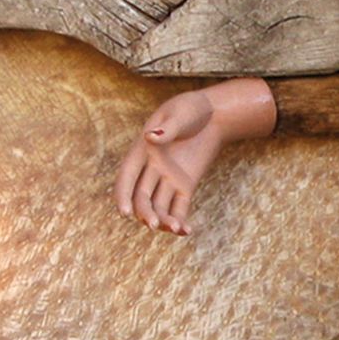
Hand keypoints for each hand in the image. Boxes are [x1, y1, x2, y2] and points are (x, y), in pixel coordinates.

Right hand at [115, 78, 275, 234]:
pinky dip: (180, 219)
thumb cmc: (192, 109)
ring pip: (159, 206)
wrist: (216, 115)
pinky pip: (179, 207)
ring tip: (178, 229)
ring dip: (164, 220)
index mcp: (142, 150)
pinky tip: (186, 231)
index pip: (127, 176)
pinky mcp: (185, 185)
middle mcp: (151, 168)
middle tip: (155, 225)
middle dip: (145, 212)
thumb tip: (151, 137)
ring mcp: (168, 179)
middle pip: (142, 196)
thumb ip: (167, 128)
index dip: (122, 195)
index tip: (124, 212)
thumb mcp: (180, 113)